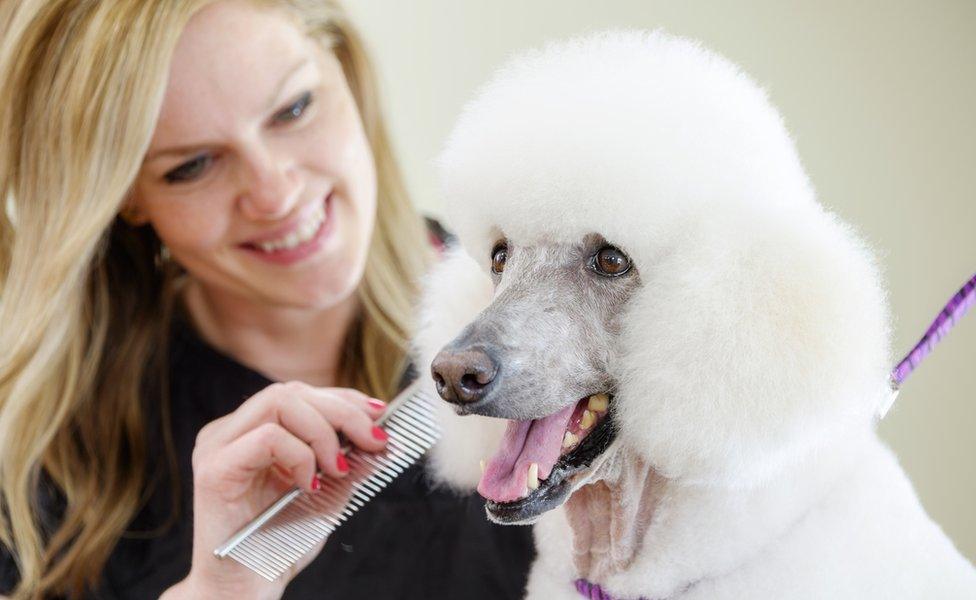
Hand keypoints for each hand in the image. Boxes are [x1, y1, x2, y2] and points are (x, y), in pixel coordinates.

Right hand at [161, 382, 386, 599]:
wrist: (245, 592)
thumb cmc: (279, 545)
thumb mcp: (327, 496)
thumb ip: (348, 463)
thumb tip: (380, 438)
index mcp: (252, 431)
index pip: (301, 394)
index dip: (344, 399)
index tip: (380, 418)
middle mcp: (230, 432)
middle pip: (292, 391)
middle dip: (343, 411)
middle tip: (374, 442)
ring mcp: (217, 447)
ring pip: (280, 401)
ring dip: (324, 432)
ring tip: (340, 468)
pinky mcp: (215, 470)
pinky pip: (268, 437)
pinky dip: (301, 456)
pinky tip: (310, 485)